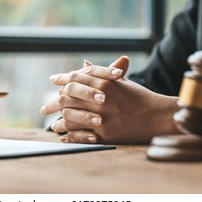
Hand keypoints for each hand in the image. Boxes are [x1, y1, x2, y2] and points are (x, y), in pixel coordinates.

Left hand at [40, 57, 180, 143]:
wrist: (158, 116)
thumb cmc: (139, 97)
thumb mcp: (121, 82)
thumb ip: (100, 73)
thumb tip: (82, 64)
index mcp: (104, 83)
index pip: (74, 78)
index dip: (61, 79)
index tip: (53, 80)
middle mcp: (100, 99)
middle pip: (66, 99)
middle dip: (52, 103)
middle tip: (43, 108)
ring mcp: (102, 117)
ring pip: (70, 118)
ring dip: (58, 123)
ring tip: (53, 125)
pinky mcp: (105, 135)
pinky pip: (80, 135)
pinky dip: (69, 136)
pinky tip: (63, 137)